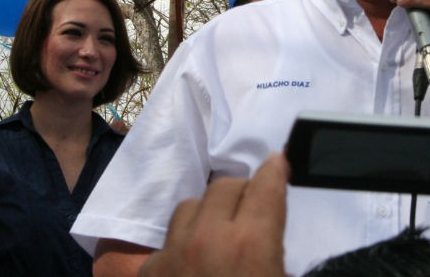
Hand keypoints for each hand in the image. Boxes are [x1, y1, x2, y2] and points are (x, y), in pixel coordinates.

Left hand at [139, 154, 288, 276]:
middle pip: (225, 186)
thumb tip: (274, 230)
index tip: (278, 163)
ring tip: (217, 235)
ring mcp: (174, 252)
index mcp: (251, 243)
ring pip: (190, 206)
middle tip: (252, 213)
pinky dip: (181, 247)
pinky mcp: (150, 270)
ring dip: (207, 214)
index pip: (266, 184)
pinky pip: (167, 241)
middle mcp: (209, 238)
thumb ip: (278, 251)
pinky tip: (190, 264)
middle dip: (242, 193)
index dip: (275, 170)